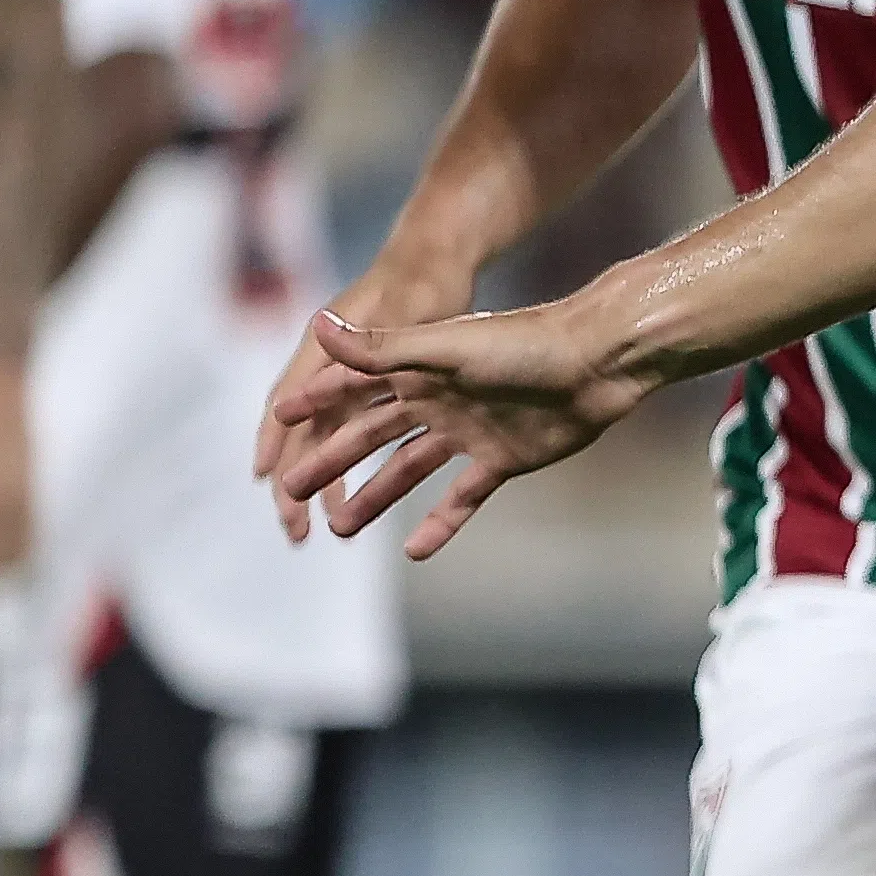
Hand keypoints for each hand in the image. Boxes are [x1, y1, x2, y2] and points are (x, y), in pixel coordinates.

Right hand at [262, 301, 647, 559]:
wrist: (597, 362)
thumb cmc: (522, 343)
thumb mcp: (443, 347)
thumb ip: (379, 348)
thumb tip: (316, 324)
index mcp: (420, 367)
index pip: (354, 387)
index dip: (317, 405)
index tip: (277, 425)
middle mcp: (439, 398)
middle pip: (373, 435)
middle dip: (332, 461)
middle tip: (292, 492)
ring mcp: (470, 431)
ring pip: (409, 470)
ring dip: (375, 497)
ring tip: (339, 528)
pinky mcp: (502, 460)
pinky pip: (463, 498)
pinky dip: (440, 524)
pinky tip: (413, 551)